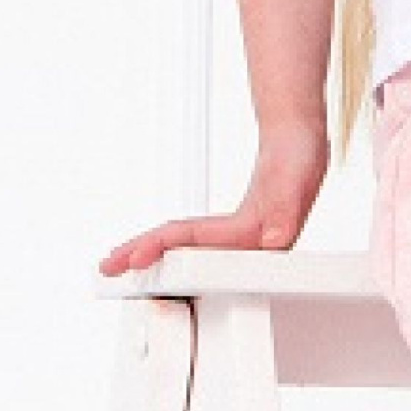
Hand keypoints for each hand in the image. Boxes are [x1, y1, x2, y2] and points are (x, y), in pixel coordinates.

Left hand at [98, 116, 330, 276]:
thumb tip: (274, 240)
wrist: (303, 144)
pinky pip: (192, 241)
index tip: (134, 259)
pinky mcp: (232, 232)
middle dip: (145, 260)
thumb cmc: (301, 156)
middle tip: (107, 266)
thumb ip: (288, 208)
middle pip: (185, 254)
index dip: (163, 250)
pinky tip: (155, 246)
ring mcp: (237, 241)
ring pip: (186, 250)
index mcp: (256, 237)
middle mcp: (244, 245)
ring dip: (152, 254)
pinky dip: (169, 244)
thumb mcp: (298, 177)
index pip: (199, 244)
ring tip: (120, 259)